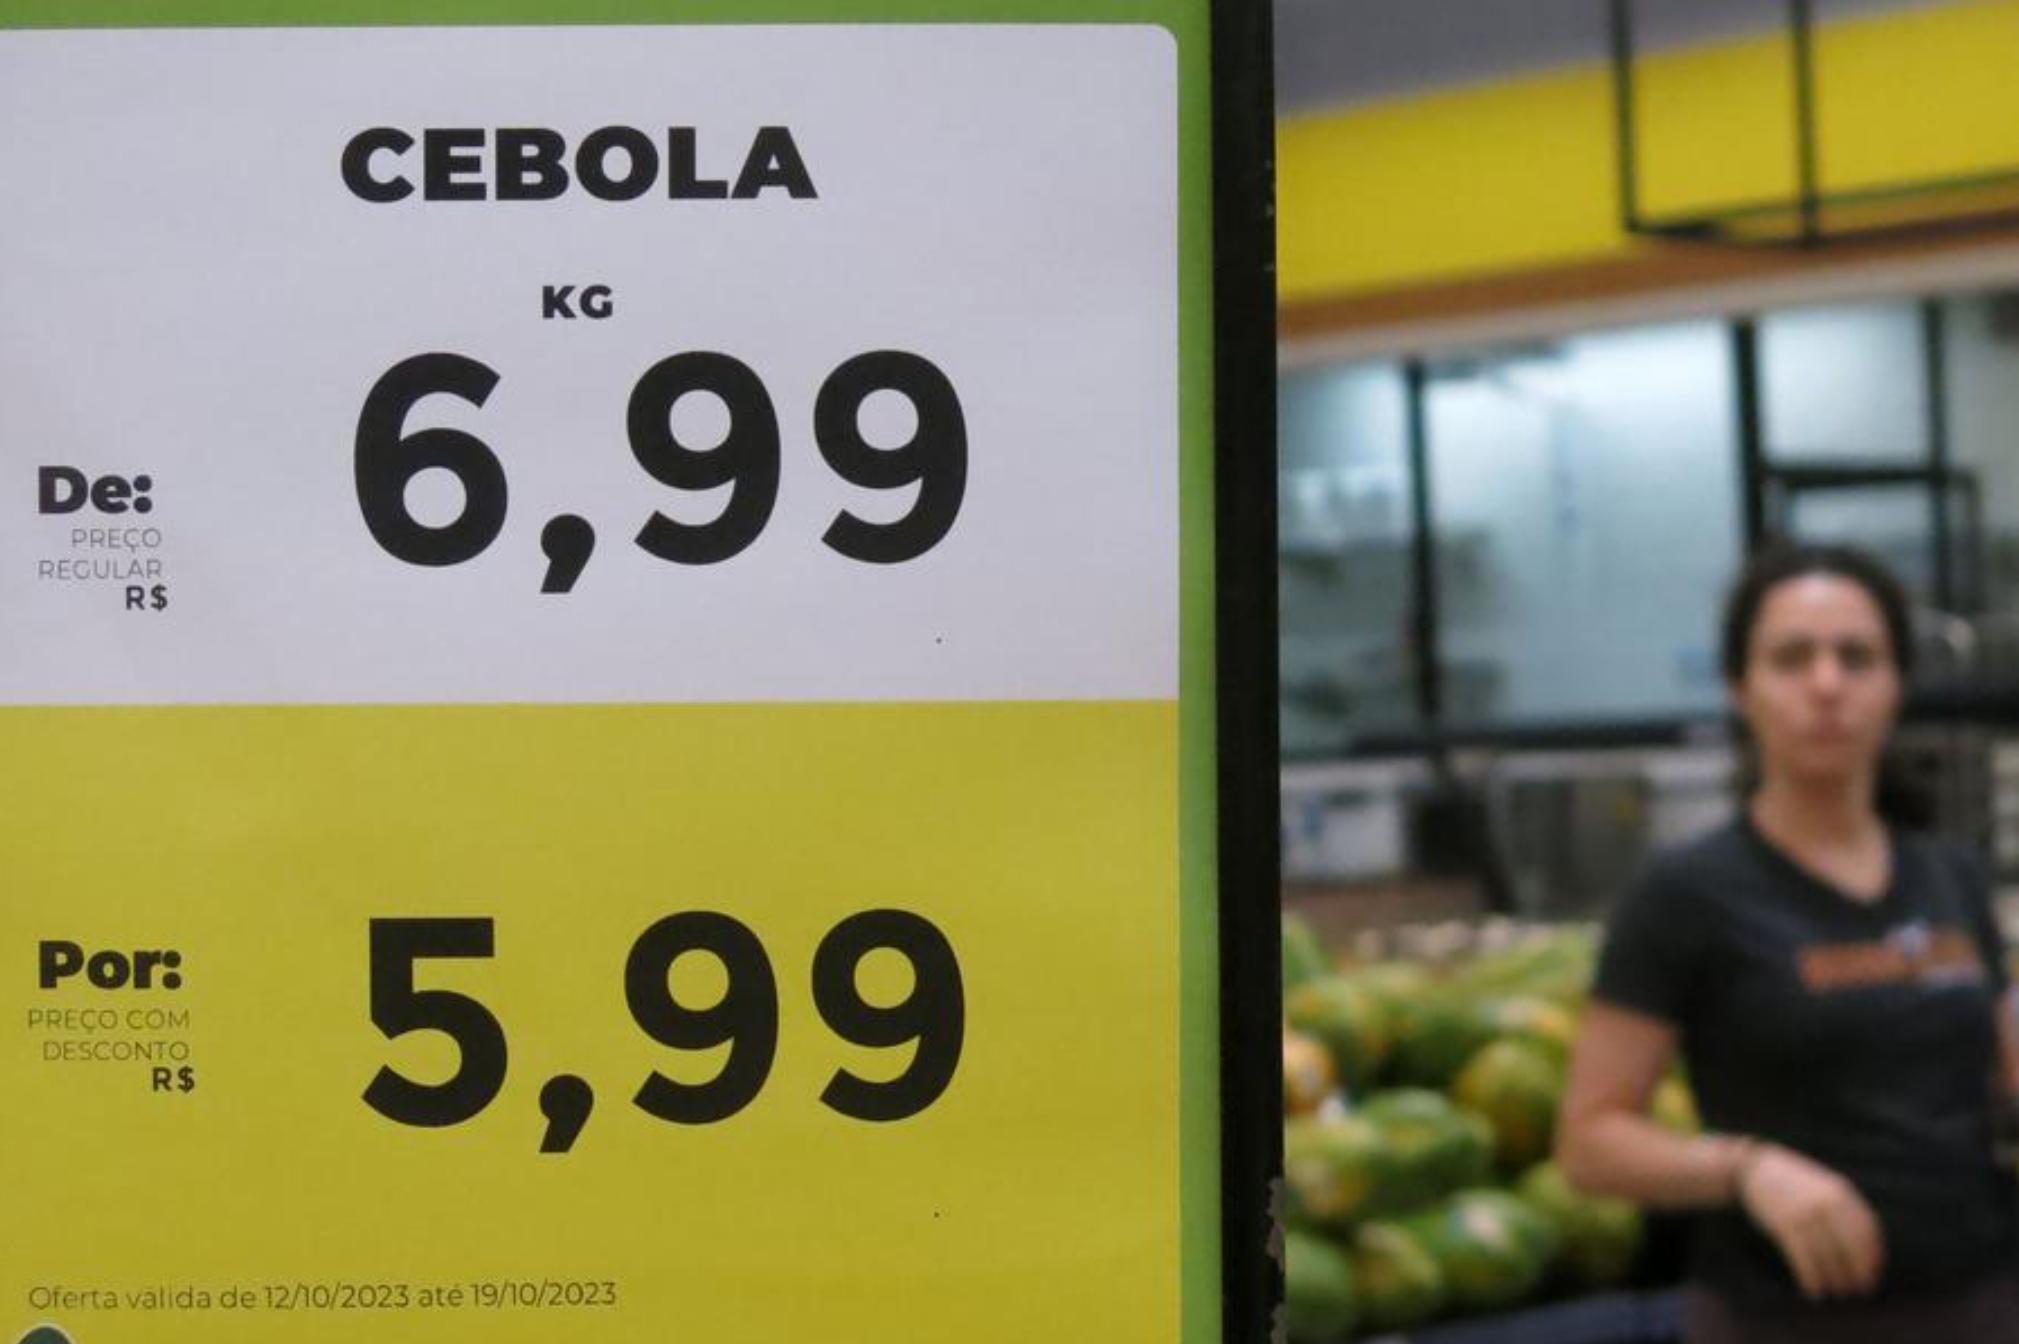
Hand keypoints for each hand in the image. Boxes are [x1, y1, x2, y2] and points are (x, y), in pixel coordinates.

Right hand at [1737, 1144, 1884, 1299]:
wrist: (1755, 1167)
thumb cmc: (1794, 1181)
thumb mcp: (1825, 1186)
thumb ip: (1844, 1208)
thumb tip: (1865, 1248)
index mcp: (1841, 1192)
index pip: (1867, 1231)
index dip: (1873, 1257)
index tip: (1872, 1273)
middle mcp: (1827, 1203)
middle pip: (1851, 1248)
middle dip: (1858, 1273)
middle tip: (1858, 1289)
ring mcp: (1805, 1214)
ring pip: (1828, 1257)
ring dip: (1834, 1280)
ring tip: (1835, 1291)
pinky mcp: (1784, 1225)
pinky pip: (1804, 1259)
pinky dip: (1811, 1278)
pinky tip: (1813, 1290)